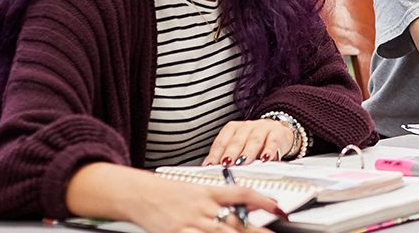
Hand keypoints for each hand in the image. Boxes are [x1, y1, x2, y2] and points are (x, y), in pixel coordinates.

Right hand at [68, 162, 280, 232]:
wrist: (139, 195)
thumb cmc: (169, 193)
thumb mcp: (198, 189)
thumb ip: (223, 199)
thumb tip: (249, 205)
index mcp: (210, 191)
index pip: (243, 194)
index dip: (263, 201)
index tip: (279, 209)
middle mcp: (204, 207)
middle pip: (236, 221)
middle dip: (256, 232)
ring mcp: (191, 223)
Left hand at [202, 119, 295, 164]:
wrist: (277, 133)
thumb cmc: (254, 144)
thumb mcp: (239, 148)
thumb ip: (227, 157)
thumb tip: (211, 170)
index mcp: (233, 129)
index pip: (222, 141)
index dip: (215, 154)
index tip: (210, 166)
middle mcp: (247, 127)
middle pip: (237, 140)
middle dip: (230, 153)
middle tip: (226, 164)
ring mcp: (262, 128)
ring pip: (254, 140)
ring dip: (248, 152)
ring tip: (243, 162)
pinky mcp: (277, 133)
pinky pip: (272, 142)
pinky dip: (269, 151)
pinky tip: (265, 159)